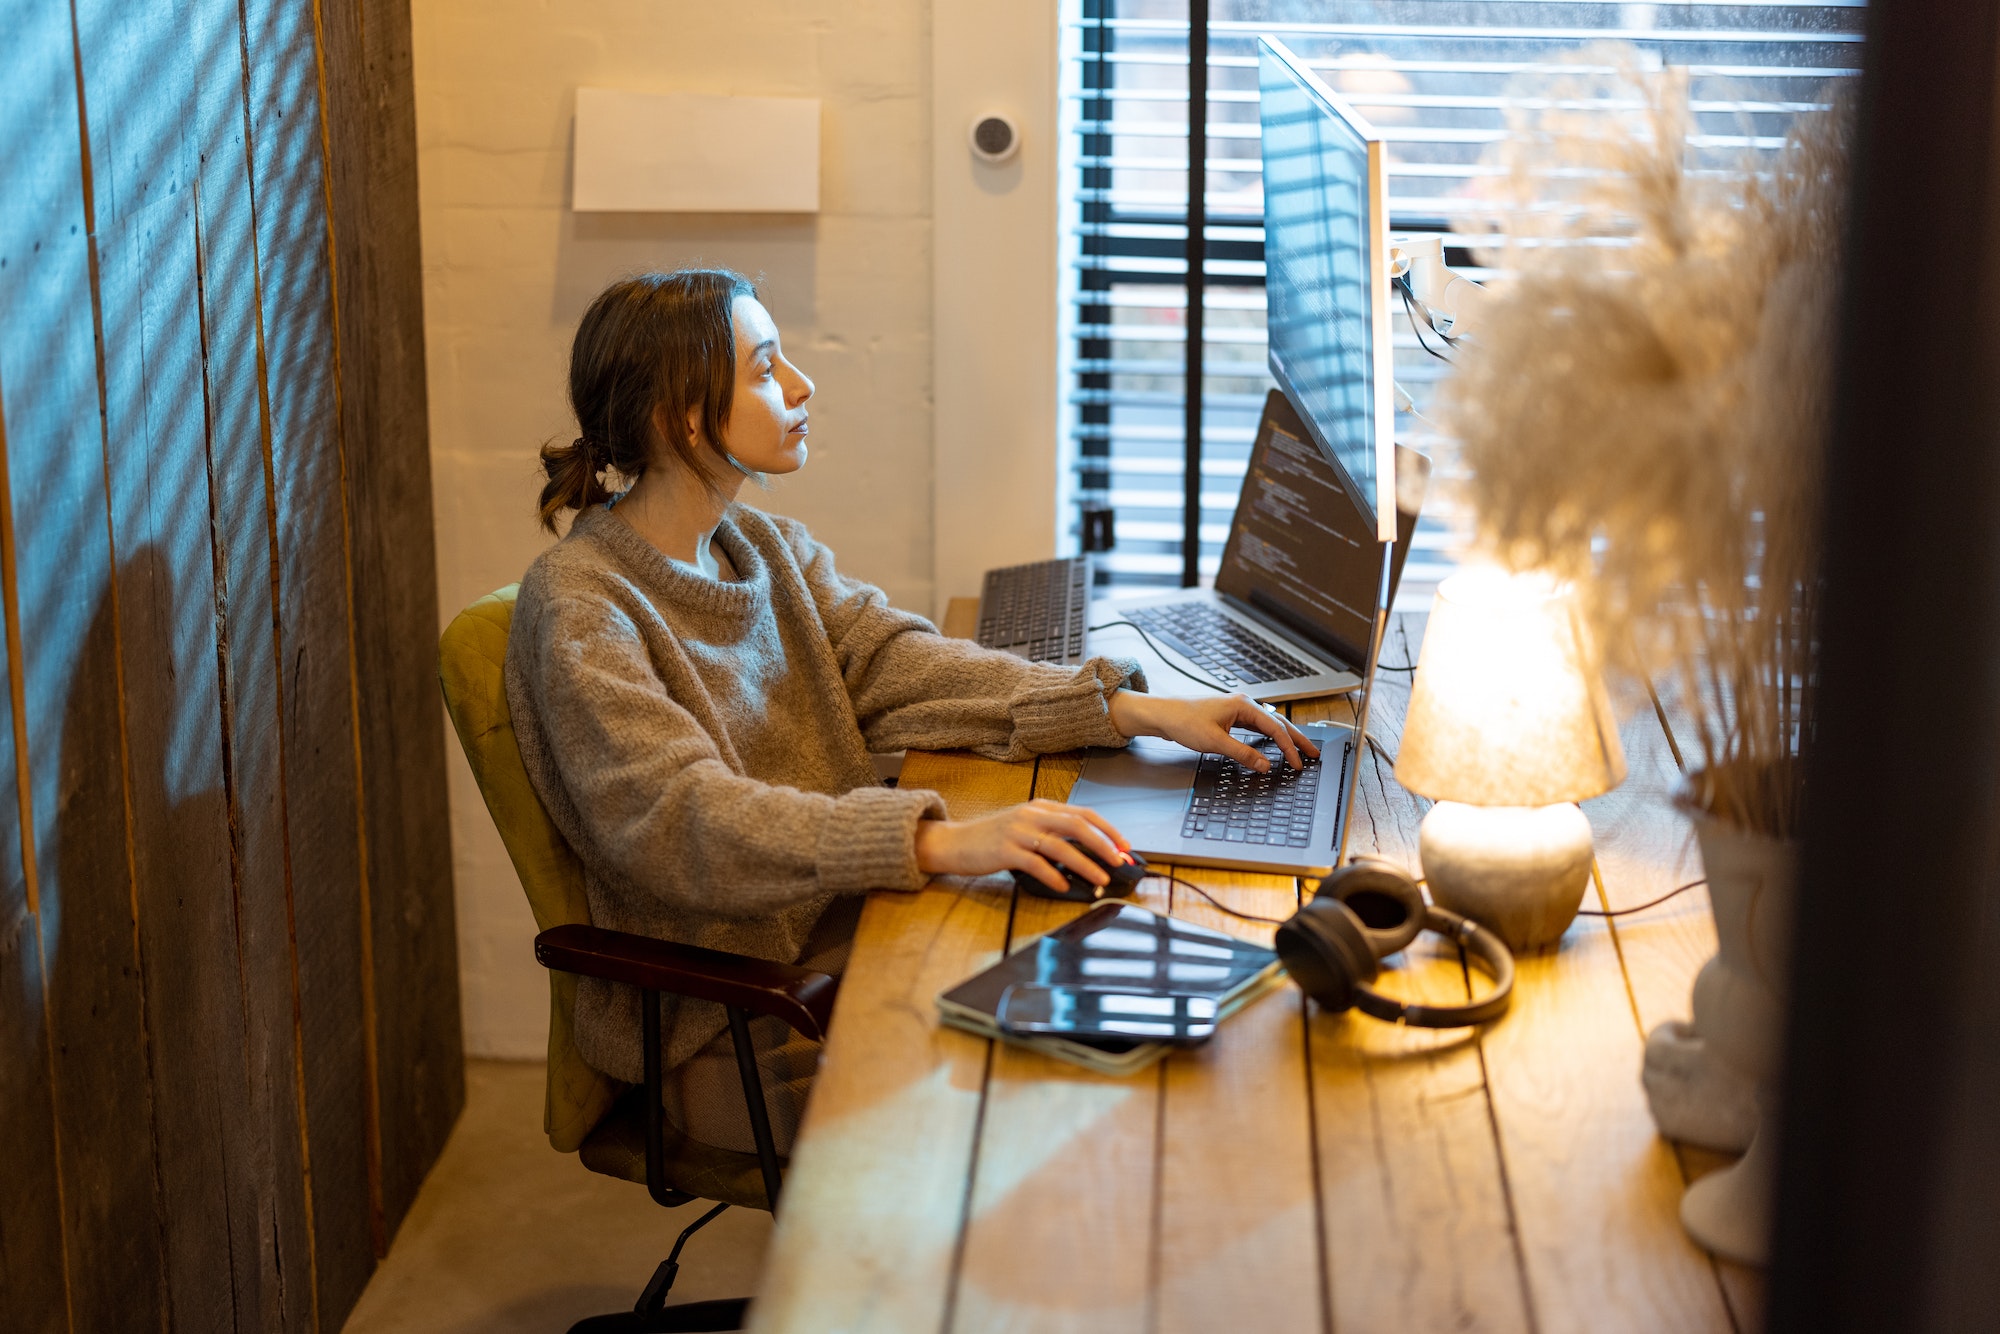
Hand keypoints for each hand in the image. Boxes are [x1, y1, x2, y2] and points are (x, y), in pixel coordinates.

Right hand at [914, 799, 1132, 893]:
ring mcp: (1017, 832)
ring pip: (1061, 846)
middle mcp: (1032, 815)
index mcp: (1040, 807)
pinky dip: (1054, 876)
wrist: (954, 842)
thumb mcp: (1024, 826)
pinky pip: (1036, 864)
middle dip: (1103, 845)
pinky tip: (1064, 887)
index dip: (1107, 829)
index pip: (1083, 813)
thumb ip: (1051, 832)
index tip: (1124, 846)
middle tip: (1120, 863)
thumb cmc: (991, 839)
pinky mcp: (1005, 851)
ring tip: (1100, 880)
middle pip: (1077, 825)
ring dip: (1085, 865)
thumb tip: (1087, 851)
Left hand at [1106, 690, 1318, 771]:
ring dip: (1283, 739)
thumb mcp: (1215, 742)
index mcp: (1243, 705)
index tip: (1298, 763)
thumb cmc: (1184, 722)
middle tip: (1313, 755)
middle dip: (1296, 740)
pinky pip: (1256, 728)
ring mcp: (1237, 710)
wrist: (1162, 715)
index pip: (1275, 728)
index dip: (1289, 748)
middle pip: (1278, 723)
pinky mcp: (1229, 718)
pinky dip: (1268, 738)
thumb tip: (1265, 765)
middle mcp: (1243, 705)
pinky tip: (1272, 745)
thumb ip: (1242, 754)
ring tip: (1298, 752)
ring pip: (1268, 726)